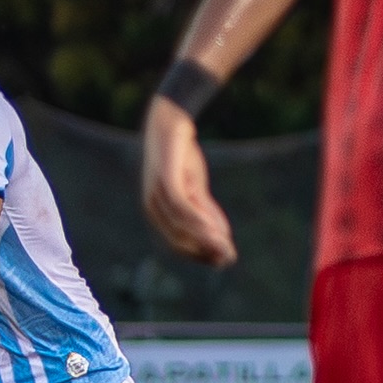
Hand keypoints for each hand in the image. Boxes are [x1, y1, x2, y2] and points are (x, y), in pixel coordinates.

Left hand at [142, 96, 236, 266]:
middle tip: (229, 257)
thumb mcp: (195, 188)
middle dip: (204, 252)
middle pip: (178, 240)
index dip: (200, 256)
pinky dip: (197, 220)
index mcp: (157, 213)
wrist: (170, 121)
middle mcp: (152, 207)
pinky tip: (213, 229)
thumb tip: (222, 239)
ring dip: (205, 239)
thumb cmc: (180, 157)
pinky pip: (181, 206)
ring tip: (226, 248)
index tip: (222, 262)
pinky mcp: (165, 178)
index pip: (177, 244)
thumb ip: (205, 212)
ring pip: (181, 226)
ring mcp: (156, 193)